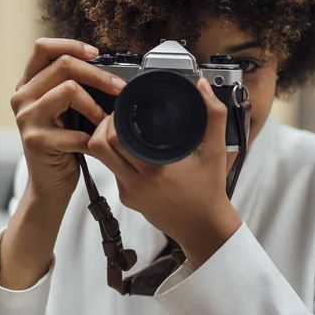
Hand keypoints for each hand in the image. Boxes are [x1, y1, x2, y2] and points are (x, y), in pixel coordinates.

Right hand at [0, 38, 126, 289]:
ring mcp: (26, 118)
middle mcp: (22, 96)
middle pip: (63, 65)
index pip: (43, 48)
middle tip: (119, 88)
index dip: (72, 45)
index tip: (97, 54)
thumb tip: (111, 71)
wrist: (50, 183)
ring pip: (68, 90)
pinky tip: (96, 143)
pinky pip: (74, 129)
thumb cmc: (63, 143)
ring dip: (96, 105)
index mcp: (29, 84)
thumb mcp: (66, 109)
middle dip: (98, 74)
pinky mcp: (35, 140)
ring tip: (106, 120)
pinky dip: (92, 137)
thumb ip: (76, 87)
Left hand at [88, 78, 241, 267]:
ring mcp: (128, 192)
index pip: (116, 138)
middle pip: (99, 147)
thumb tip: (202, 86)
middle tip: (117, 114)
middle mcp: (136, 182)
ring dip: (104, 141)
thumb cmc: (210, 189)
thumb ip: (214, 115)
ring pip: (102, 160)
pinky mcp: (127, 199)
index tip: (124, 106)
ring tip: (119, 127)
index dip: (113, 118)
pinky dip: (115, 157)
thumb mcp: (216, 150)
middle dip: (103, 126)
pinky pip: (112, 171)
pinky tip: (129, 148)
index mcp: (155, 168)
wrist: (204, 227)